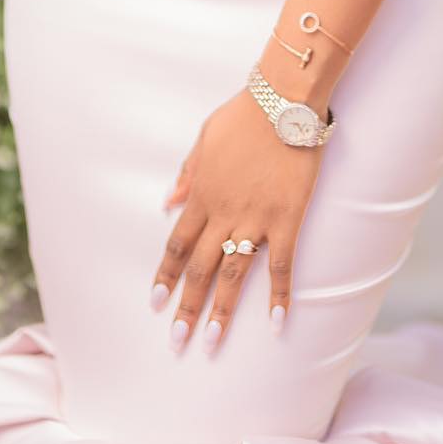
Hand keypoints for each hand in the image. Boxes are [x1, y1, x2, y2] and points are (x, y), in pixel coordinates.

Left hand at [149, 87, 324, 354]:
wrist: (283, 101)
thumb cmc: (244, 115)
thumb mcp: (205, 138)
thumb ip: (188, 173)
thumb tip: (169, 201)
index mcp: (202, 194)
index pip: (177, 244)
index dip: (165, 275)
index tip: (156, 303)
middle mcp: (223, 213)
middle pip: (199, 268)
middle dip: (186, 307)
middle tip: (177, 341)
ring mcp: (255, 219)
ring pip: (233, 275)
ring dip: (221, 311)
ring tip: (211, 342)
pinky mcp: (286, 219)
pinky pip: (281, 266)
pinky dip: (279, 296)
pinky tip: (278, 323)